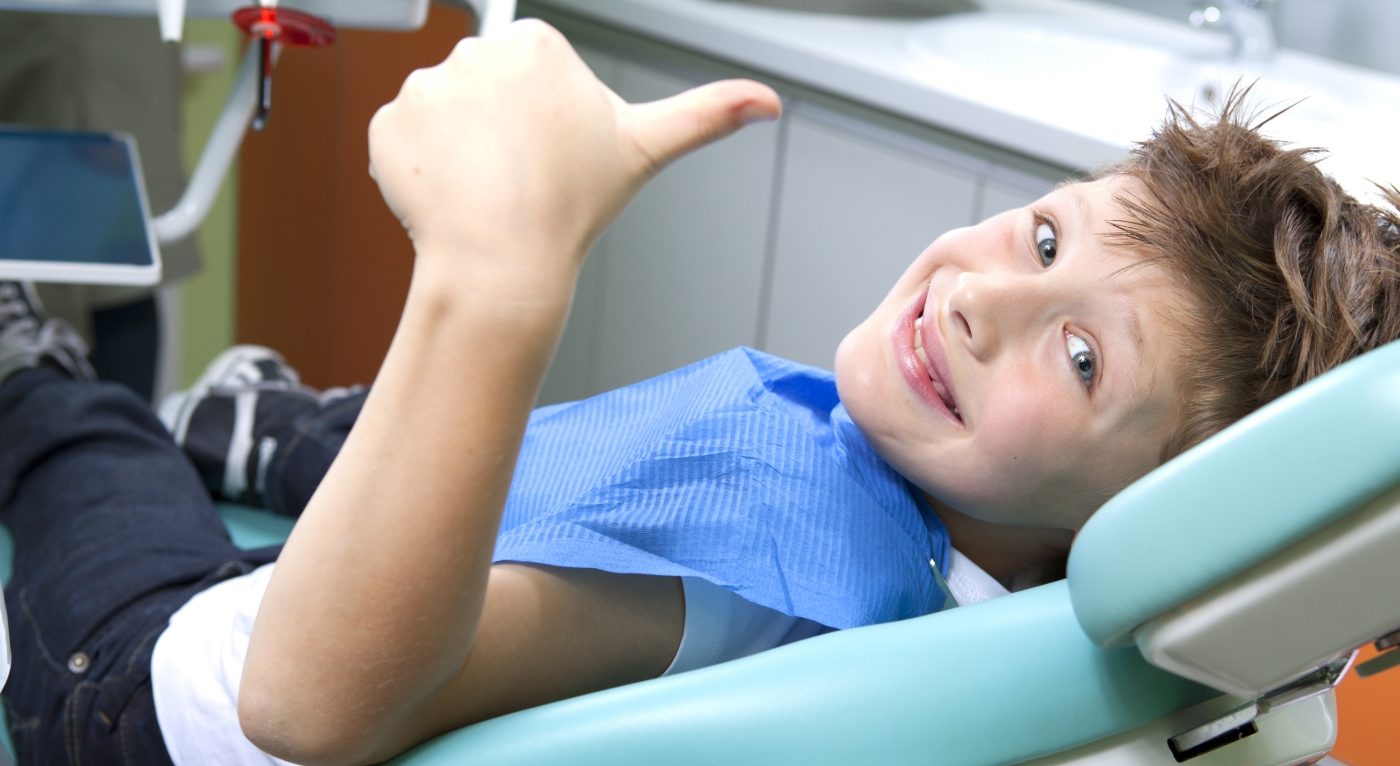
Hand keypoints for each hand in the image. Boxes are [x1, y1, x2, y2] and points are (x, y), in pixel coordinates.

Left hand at [368, 20, 779, 290]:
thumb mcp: (646, 149)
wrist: (503, 265)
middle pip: (486, 88)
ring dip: (459, 150)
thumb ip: (707, 114)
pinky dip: (420, 169)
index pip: (532, 69)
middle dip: (499, 129)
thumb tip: (768, 102)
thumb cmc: (573, 208)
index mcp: (536, 44)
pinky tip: (449, 197)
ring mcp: (423, 87)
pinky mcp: (386, 124)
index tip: (552, 154)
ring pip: (444, 116)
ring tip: (486, 192)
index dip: (543, 119)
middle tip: (521, 178)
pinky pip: (403, 140)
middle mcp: (475, 52)